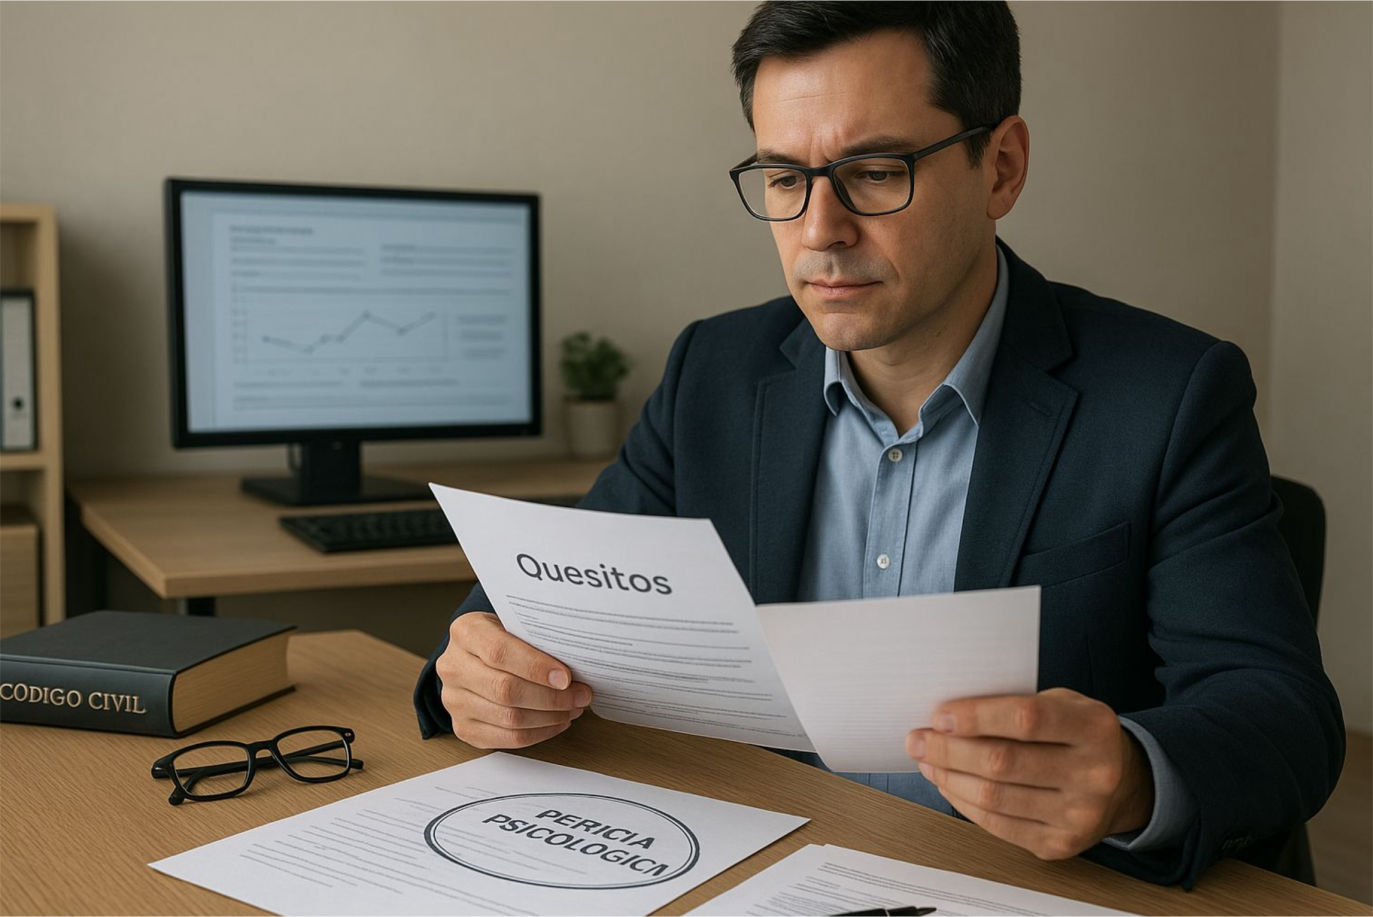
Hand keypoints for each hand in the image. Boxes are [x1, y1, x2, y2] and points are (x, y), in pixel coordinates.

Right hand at [435, 612, 592, 748]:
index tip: (566, 677)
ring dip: (550, 717)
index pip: (499, 652)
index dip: (536, 667)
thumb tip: (578, 662)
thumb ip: (536, 639)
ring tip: (573, 708)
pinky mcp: (463, 727)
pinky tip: (557, 721)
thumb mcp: (514, 624)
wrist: (473, 655)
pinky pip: (507, 738)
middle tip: (581, 695)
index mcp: (466, 633)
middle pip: (505, 690)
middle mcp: (453, 667)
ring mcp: (454, 701)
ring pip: (509, 718)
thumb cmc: (502, 637)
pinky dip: (540, 733)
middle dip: (552, 697)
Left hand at [906, 688, 1153, 859]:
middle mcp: (1094, 773)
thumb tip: (947, 716)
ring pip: (994, 797)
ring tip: (927, 761)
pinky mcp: (1060, 844)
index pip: (1026, 719)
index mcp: (1093, 727)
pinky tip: (948, 784)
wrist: (1124, 786)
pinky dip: (963, 802)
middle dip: (948, 750)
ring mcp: (1079, 814)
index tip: (939, 716)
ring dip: (949, 777)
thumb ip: (1015, 705)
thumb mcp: (1062, 704)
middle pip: (1002, 763)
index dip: (977, 717)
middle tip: (917, 740)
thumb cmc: (1076, 734)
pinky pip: (998, 825)